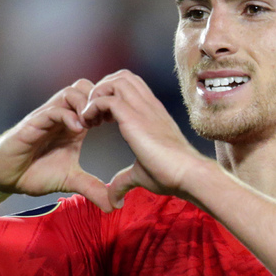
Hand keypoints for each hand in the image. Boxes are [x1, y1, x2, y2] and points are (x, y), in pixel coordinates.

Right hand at [0, 79, 113, 211]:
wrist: (4, 177)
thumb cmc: (34, 173)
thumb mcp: (70, 181)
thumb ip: (92, 188)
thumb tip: (113, 205)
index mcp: (73, 124)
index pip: (95, 99)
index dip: (110, 106)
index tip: (120, 123)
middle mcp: (61, 116)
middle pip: (86, 87)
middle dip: (100, 99)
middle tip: (108, 120)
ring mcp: (47, 117)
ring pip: (71, 92)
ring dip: (86, 104)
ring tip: (94, 125)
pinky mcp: (32, 123)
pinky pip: (52, 109)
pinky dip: (68, 115)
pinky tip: (78, 130)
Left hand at [80, 70, 211, 207]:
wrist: (187, 174)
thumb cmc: (171, 175)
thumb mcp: (141, 175)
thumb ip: (124, 180)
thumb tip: (114, 199)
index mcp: (152, 113)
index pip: (130, 86)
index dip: (111, 96)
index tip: (101, 119)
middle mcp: (148, 106)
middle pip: (122, 76)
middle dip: (102, 89)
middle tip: (93, 114)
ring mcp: (142, 108)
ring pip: (114, 80)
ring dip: (96, 95)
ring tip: (89, 117)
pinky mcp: (134, 117)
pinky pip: (106, 98)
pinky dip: (92, 106)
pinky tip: (89, 124)